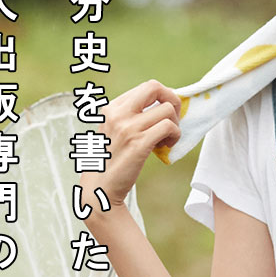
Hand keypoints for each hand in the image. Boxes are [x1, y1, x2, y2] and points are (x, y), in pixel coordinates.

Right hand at [81, 81, 182, 220]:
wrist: (100, 189)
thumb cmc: (109, 161)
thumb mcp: (112, 131)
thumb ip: (129, 116)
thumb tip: (161, 105)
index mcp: (111, 108)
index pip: (146, 87)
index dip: (162, 98)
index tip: (164, 114)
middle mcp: (118, 114)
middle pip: (155, 87)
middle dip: (173, 100)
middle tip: (173, 119)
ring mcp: (128, 128)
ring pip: (167, 109)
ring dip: (175, 125)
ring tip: (167, 139)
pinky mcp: (139, 144)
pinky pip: (169, 127)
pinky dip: (175, 136)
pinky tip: (166, 146)